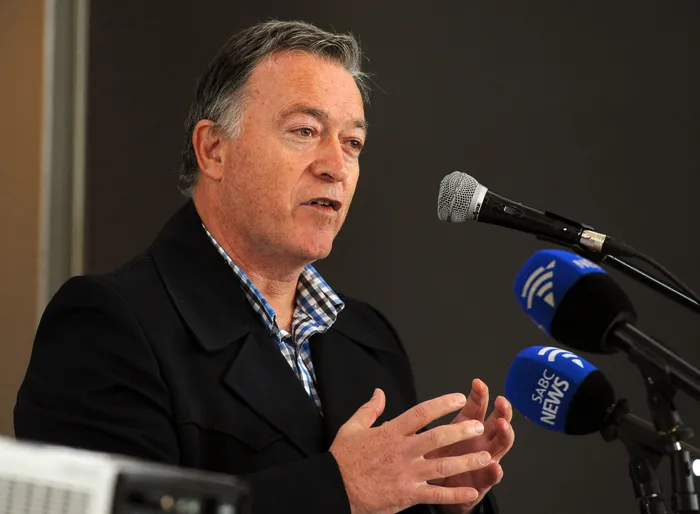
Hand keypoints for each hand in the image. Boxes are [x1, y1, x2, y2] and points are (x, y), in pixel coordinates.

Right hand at [329, 388, 491, 513]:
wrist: (334, 488)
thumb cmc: (343, 459)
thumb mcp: (352, 427)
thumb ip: (369, 409)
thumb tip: (379, 392)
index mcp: (391, 432)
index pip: (421, 413)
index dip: (441, 404)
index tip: (458, 398)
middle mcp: (402, 451)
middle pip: (437, 437)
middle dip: (461, 431)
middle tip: (478, 426)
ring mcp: (406, 473)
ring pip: (442, 465)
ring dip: (466, 461)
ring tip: (486, 457)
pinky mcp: (407, 494)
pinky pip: (435, 494)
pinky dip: (455, 493)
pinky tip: (471, 491)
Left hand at [426, 379, 514, 513]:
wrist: (434, 489)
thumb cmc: (431, 457)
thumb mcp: (427, 434)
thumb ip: (419, 414)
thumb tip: (385, 393)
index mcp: (465, 426)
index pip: (476, 406)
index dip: (479, 395)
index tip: (478, 384)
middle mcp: (480, 440)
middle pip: (495, 421)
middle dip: (501, 410)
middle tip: (501, 401)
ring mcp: (484, 459)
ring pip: (500, 445)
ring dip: (504, 434)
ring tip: (503, 425)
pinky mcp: (481, 481)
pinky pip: (490, 477)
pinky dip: (494, 472)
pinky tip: (495, 467)